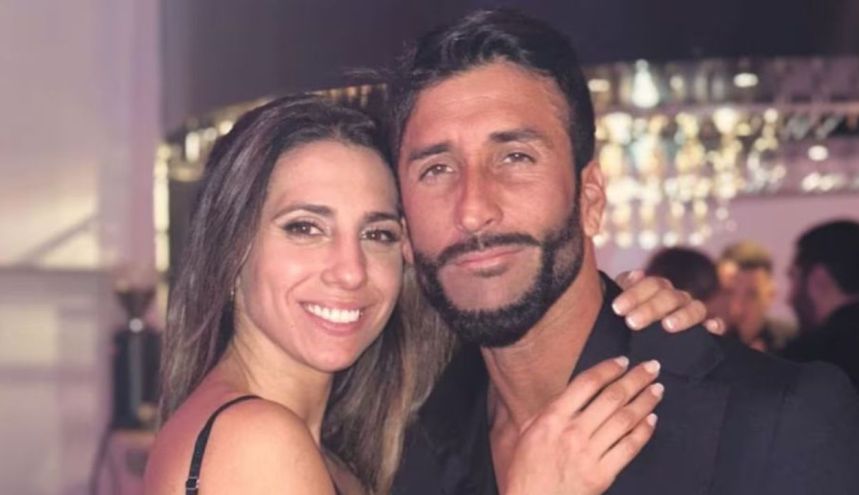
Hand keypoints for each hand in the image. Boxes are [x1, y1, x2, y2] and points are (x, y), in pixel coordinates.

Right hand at [505, 357, 662, 494]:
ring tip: (657, 389)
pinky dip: (643, 431)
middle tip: (652, 367)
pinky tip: (652, 419)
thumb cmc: (526, 470)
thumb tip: (573, 393)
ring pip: (625, 419)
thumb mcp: (528, 432)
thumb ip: (551, 411)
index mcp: (552, 418)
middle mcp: (573, 432)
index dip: (609, 369)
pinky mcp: (602, 474)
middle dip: (636, 379)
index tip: (623, 362)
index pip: (587, 383)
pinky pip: (629, 447)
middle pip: (612, 397)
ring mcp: (589, 453)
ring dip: (645, 401)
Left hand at [613, 270, 724, 334]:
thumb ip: (624, 286)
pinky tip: (711, 328)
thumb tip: (636, 274)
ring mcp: (692, 313)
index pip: (650, 284)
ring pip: (695, 307)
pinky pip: (716, 324)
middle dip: (650, 308)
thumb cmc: (627, 318)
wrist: (635, 342)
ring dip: (682, 315)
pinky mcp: (705, 331)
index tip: (617, 309)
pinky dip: (715, 324)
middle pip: (670, 296)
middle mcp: (676, 298)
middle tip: (632, 322)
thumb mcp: (621, 303)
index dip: (634, 294)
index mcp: (657, 289)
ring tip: (667, 325)